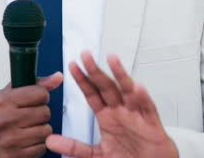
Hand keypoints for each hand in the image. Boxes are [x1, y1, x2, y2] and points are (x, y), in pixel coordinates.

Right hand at [0, 72, 62, 157]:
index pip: (40, 93)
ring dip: (41, 129)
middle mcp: (4, 120)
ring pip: (46, 131)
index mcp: (2, 101)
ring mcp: (9, 140)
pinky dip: (38, 144)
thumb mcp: (8, 93)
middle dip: (41, 113)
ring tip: (28, 128)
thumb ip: (35, 84)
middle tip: (29, 115)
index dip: (41, 96)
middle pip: (45, 112)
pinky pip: (42, 147)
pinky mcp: (15, 155)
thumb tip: (58, 77)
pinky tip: (26, 140)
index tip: (34, 99)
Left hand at [46, 52, 177, 157]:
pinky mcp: (151, 124)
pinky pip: (147, 108)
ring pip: (127, 91)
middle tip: (85, 56)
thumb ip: (75, 147)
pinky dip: (143, 97)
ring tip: (112, 60)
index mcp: (107, 116)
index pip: (92, 94)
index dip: (82, 80)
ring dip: (120, 75)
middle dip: (95, 71)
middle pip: (106, 87)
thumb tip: (51, 141)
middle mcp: (120, 111)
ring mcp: (136, 115)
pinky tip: (138, 87)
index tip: (72, 66)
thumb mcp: (97, 154)